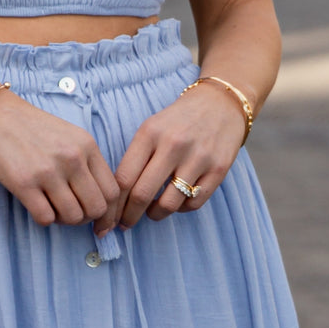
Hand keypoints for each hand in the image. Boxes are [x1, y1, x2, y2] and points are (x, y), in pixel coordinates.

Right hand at [0, 91, 119, 228]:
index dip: (108, 212)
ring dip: (64, 220)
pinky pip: (46, 218)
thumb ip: (87, 162)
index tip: (100, 221)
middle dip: (87, 219)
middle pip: (96, 208)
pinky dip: (44, 218)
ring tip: (53, 208)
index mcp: (86, 145)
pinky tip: (37, 205)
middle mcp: (71, 158)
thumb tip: (100, 200)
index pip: (112, 191)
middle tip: (73, 214)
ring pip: (73, 216)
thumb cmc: (30, 127)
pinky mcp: (23, 183)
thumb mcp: (69, 135)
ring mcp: (48, 171)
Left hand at [94, 82, 245, 233]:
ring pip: (169, 204)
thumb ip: (135, 158)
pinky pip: (193, 203)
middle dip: (129, 216)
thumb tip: (117, 196)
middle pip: (142, 194)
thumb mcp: (151, 128)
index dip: (113, 204)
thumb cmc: (178, 120)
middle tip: (125, 224)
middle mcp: (173, 145)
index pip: (124, 178)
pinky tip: (176, 202)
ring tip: (152, 212)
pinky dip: (181, 209)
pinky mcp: (218, 169)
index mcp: (150, 133)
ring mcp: (198, 158)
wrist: (220, 103)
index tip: (108, 217)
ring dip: (155, 214)